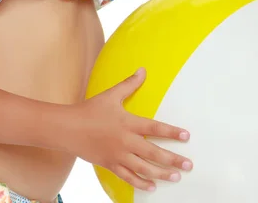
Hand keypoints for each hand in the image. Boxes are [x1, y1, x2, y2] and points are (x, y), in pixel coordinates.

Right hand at [69, 67, 192, 191]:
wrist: (68, 128)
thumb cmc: (90, 109)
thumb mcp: (111, 95)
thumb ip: (129, 84)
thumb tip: (143, 70)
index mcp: (127, 122)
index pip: (154, 127)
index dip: (172, 132)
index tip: (186, 136)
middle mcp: (125, 141)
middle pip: (154, 153)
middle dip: (173, 160)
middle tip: (189, 164)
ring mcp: (118, 155)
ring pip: (144, 169)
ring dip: (162, 174)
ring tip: (176, 176)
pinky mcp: (110, 165)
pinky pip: (129, 177)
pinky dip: (141, 184)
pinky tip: (152, 187)